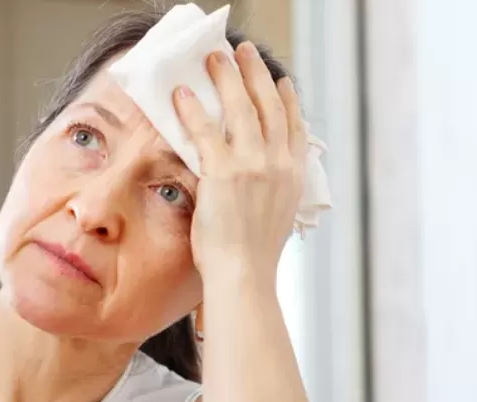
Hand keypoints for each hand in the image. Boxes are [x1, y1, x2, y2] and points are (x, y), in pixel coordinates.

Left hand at [173, 41, 308, 288]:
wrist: (244, 276)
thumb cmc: (252, 259)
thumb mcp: (276, 219)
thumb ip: (273, 194)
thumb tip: (264, 186)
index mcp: (294, 176)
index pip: (294, 126)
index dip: (287, 99)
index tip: (281, 81)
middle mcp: (278, 164)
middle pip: (269, 105)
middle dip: (256, 73)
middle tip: (243, 51)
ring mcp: (253, 166)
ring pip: (241, 108)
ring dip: (226, 78)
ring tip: (214, 58)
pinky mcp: (224, 173)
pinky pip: (206, 131)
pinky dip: (193, 109)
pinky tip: (182, 93)